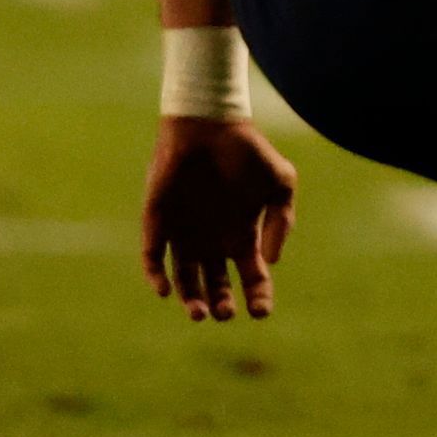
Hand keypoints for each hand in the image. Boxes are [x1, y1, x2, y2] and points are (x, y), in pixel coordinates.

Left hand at [140, 117, 297, 321]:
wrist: (210, 124)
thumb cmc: (248, 150)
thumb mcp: (281, 182)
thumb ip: (283, 220)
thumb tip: (271, 260)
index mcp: (242, 236)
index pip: (252, 279)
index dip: (258, 297)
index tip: (261, 311)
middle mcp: (213, 241)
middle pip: (216, 287)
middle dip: (221, 305)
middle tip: (225, 312)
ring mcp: (184, 234)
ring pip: (185, 280)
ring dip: (191, 301)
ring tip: (200, 312)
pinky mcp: (158, 223)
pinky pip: (154, 259)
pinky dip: (157, 277)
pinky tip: (166, 290)